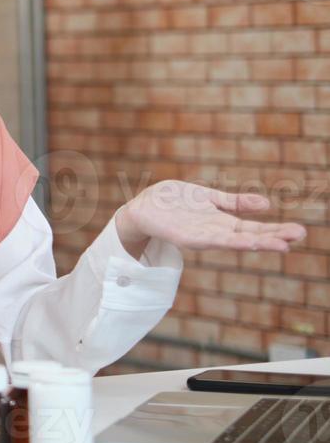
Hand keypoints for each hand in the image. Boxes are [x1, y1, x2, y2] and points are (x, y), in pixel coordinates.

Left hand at [116, 180, 306, 259]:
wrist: (143, 207)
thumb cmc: (176, 203)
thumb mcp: (210, 198)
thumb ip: (236, 203)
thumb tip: (267, 204)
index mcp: (222, 222)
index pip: (253, 228)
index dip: (275, 230)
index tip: (298, 232)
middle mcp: (214, 232)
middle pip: (248, 236)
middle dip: (272, 237)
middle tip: (298, 236)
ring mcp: (200, 235)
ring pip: (231, 240)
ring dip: (254, 242)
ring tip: (278, 243)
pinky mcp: (184, 236)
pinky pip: (207, 239)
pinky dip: (226, 240)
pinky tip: (243, 241)